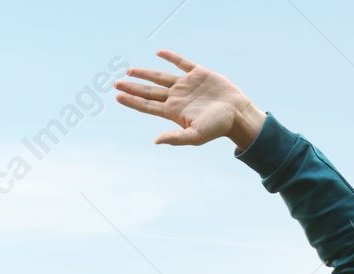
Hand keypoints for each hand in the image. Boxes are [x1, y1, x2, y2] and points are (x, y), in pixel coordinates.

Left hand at [114, 49, 266, 150]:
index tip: (117, 97)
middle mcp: (176, 97)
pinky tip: (159, 53)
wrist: (237, 113)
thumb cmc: (217, 127)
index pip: (147, 105)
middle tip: (116, 83)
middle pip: (149, 91)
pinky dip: (171, 57)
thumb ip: (175, 138)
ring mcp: (186, 85)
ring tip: (129, 71)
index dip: (132, 101)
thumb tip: (156, 141)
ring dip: (145, 74)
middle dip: (132, 87)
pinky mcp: (198, 74)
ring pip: (160, 77)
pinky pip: (181, 63)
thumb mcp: (196, 136)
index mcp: (173, 111)